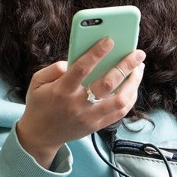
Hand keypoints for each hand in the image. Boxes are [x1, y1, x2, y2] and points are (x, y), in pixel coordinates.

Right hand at [16, 38, 145, 167]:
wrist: (40, 135)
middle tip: (138, 53)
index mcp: (61, 91)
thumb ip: (54, 68)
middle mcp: (78, 105)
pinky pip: (120, 113)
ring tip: (139, 68)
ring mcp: (89, 117)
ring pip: (120, 100)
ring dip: (133, 82)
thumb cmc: (40, 103)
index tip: (110, 40)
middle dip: (126, 66)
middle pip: (107, 83)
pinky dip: (130, 98)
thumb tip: (75, 60)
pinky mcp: (96, 126)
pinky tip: (133, 85)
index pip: (82, 69)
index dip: (97, 53)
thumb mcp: (37, 81)